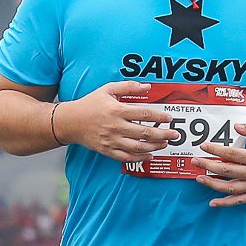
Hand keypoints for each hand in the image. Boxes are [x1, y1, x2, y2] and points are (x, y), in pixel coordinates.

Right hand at [55, 84, 173, 161]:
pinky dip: (140, 158)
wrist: (71, 122)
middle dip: (163, 134)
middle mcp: (115, 126)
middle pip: (144, 132)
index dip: (159, 117)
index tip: (168, 118)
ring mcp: (111, 140)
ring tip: (165, 144)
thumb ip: (128, 87)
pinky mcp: (107, 150)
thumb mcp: (107, 89)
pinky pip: (127, 157)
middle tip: (174, 135)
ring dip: (154, 146)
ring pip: (138, 147)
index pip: (143, 114)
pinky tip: (150, 155)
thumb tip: (147, 86)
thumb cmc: (90, 104)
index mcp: (117, 110)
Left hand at [197, 125, 245, 206]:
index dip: (215, 150)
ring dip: (212, 184)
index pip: (230, 154)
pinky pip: (238, 201)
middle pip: (226, 170)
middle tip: (195, 161)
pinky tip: (213, 202)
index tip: (203, 146)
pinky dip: (225, 203)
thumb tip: (236, 127)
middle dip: (208, 165)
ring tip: (199, 178)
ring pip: (229, 188)